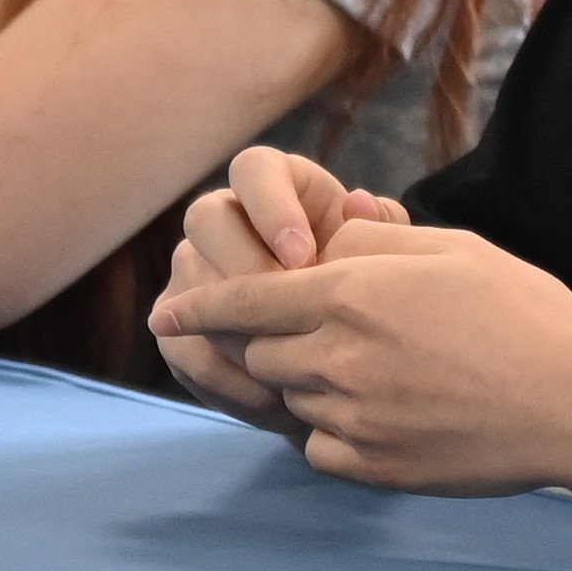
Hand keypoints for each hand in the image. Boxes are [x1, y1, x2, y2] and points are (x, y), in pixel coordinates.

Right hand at [151, 149, 380, 415]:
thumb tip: (360, 204)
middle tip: (289, 315)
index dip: (272, 209)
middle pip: (206, 218)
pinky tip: (271, 400)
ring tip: (286, 366)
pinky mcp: (181, 328)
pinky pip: (183, 348)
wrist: (354, 354)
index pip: (254, 169)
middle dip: (245, 267)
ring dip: (236, 329)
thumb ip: (381, 230)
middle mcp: (223, 219)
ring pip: (189, 285)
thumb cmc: (372, 291)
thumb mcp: (390, 258)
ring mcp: (193, 272)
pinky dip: (226, 378)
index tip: (305, 256)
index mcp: (275, 186)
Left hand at [152, 192, 571, 491]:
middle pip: (259, 354)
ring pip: (289, 400)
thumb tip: (320, 243)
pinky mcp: (372, 466)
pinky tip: (386, 416)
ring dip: (307, 385)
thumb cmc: (522, 314)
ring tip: (372, 375)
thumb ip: (371, 246)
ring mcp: (353, 416)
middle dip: (270, 345)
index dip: (198, 307)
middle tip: (319, 338)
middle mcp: (340, 355)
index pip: (243, 300)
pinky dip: (334, 431)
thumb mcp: (449, 251)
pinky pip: (320, 446)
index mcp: (353, 292)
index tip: (165, 314)